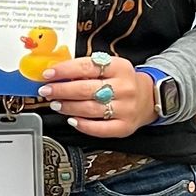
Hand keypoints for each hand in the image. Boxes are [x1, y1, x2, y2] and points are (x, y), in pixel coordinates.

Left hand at [37, 54, 154, 135]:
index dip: (65, 70)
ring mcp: (125, 108)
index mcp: (119, 67)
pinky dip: (83, 125)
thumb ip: (87, 69)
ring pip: (90, 109)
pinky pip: (99, 128)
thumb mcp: (110, 67)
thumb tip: (58, 74)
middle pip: (86, 89)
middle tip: (46, 91)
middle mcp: (124, 87)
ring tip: (56, 104)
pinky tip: (72, 120)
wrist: (149, 98)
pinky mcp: (124, 127)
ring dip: (68, 107)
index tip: (48, 74)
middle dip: (61, 90)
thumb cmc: (123, 81)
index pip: (87, 66)